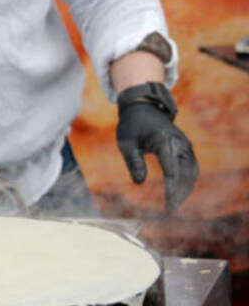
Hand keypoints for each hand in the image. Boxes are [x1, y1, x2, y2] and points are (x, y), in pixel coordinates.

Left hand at [116, 87, 197, 214]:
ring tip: (174, 204)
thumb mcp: (126, 142)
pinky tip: (178, 192)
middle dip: (180, 194)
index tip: (167, 207)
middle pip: (186, 175)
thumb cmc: (132, 125)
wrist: (143, 107)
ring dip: (185, 189)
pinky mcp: (186, 148)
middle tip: (170, 211)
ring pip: (192, 172)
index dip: (171, 191)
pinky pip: (191, 167)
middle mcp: (180, 144)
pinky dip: (187, 181)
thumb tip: (140, 183)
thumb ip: (133, 162)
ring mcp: (186, 145)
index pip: (172, 171)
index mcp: (165, 141)